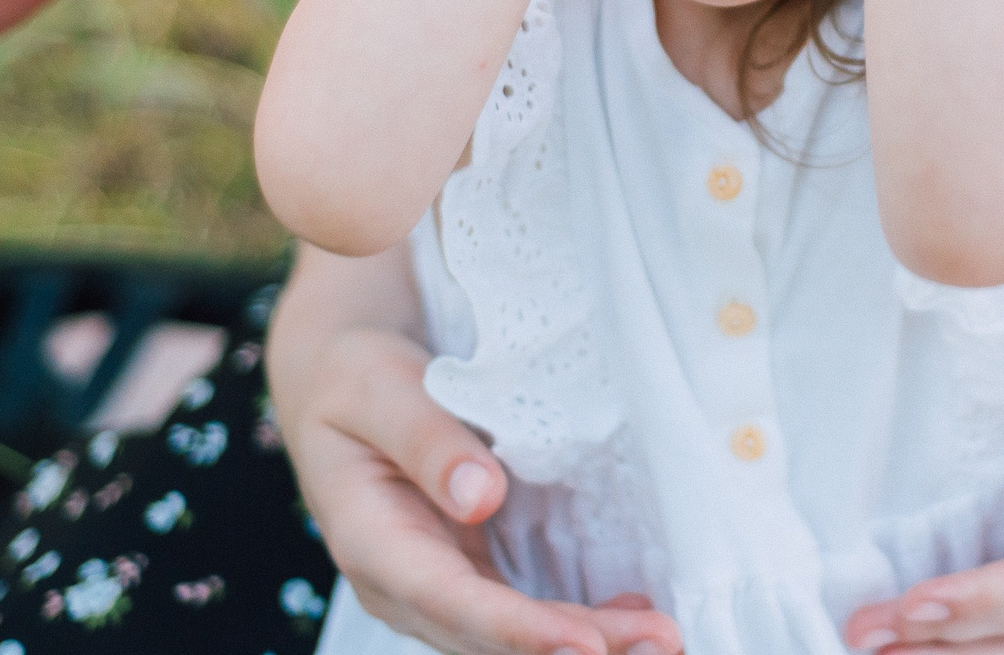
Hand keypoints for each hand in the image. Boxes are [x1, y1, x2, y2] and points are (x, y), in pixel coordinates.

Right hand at [281, 324, 681, 654]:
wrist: (343, 380)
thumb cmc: (355, 376)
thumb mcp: (377, 388)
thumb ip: (425, 440)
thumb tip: (480, 498)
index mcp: (368, 541)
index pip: (450, 601)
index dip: (518, 630)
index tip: (583, 646)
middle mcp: (401, 584)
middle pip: (490, 637)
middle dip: (574, 649)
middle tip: (659, 643)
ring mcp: (435, 586)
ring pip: (511, 638)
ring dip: (588, 645)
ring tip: (661, 640)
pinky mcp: (467, 573)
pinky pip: (522, 614)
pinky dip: (580, 622)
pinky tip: (634, 615)